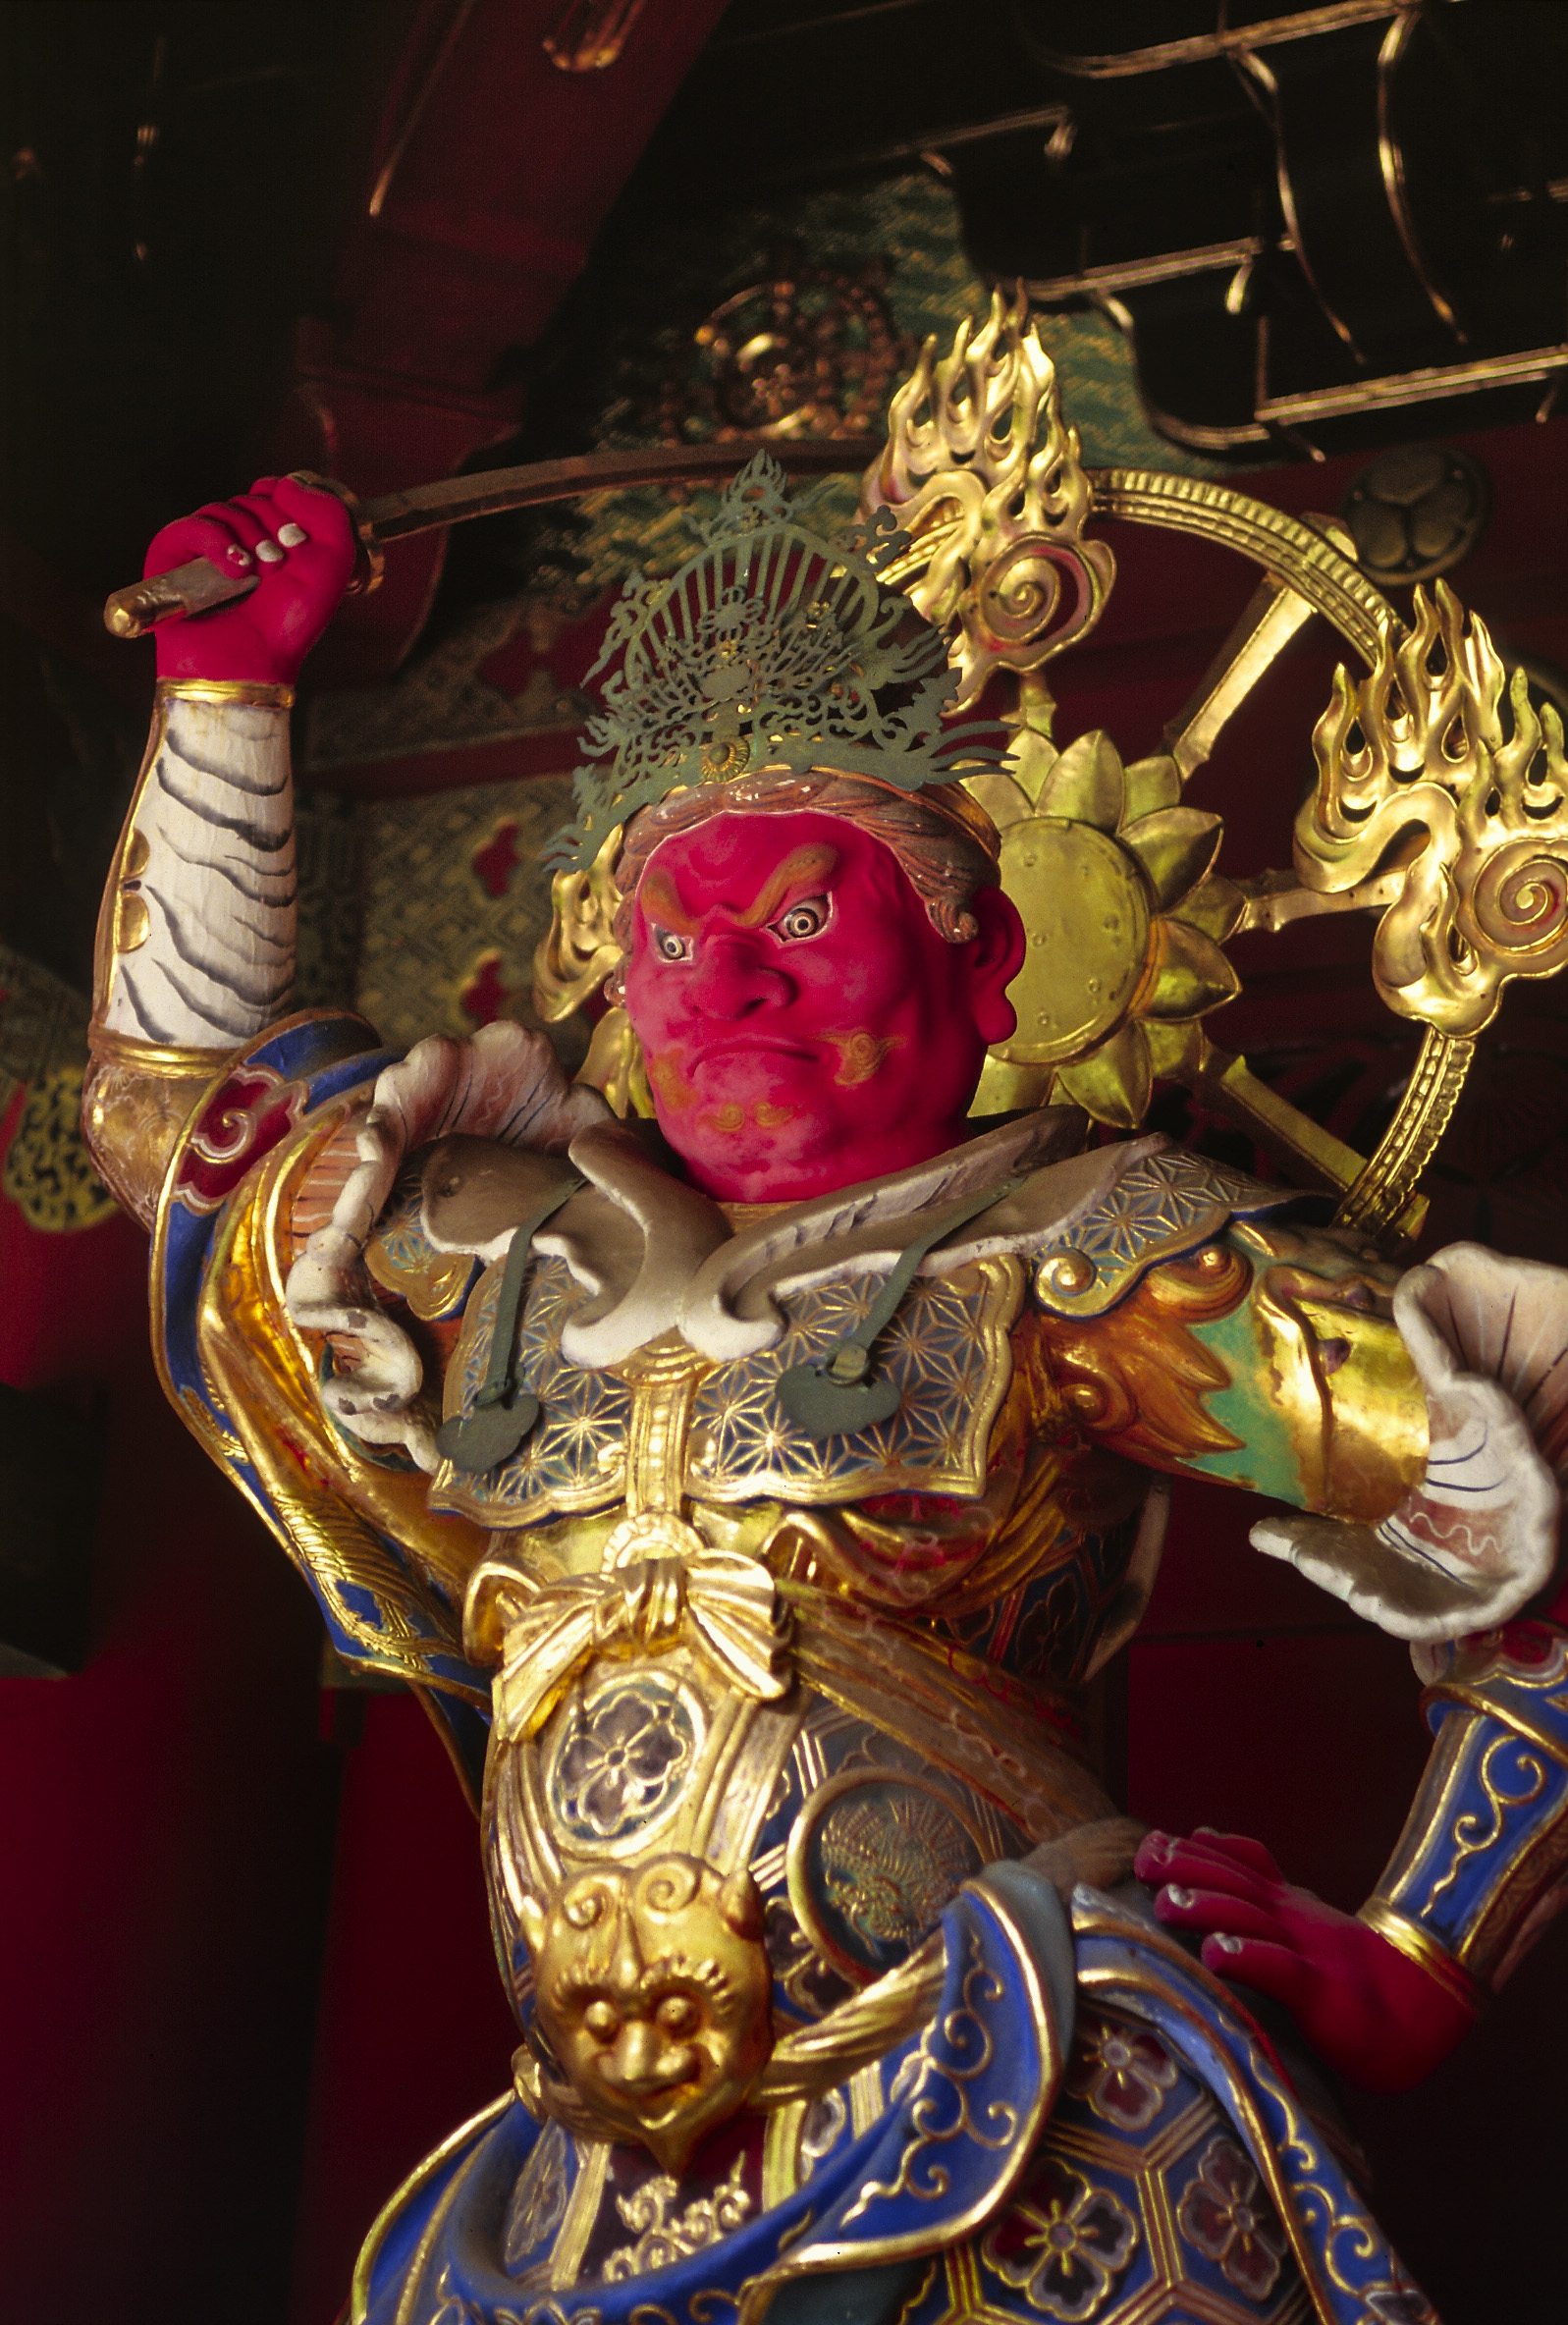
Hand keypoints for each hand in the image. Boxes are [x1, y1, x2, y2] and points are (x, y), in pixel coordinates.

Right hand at [145, 474, 356, 684]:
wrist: (252, 664)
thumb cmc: (288, 624)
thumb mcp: (332, 565)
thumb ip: (330, 514)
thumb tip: (286, 483)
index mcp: (274, 537)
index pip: (278, 491)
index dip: (290, 508)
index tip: (300, 544)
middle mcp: (239, 539)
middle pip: (253, 498)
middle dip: (273, 527)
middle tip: (280, 565)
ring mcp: (204, 546)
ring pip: (226, 508)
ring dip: (249, 538)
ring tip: (259, 573)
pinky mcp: (171, 555)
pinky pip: (194, 526)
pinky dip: (218, 544)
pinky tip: (236, 569)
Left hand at [1134, 1827, 1474, 2091]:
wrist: (1425, 2015)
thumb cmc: (1348, 1977)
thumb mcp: (1300, 1931)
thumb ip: (1257, 1895)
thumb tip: (1205, 1842)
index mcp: (1286, 1907)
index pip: (1241, 1865)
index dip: (1198, 1851)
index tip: (1152, 1843)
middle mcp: (1294, 1921)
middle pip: (1236, 1884)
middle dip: (1189, 1868)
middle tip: (1147, 1861)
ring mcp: (1310, 1954)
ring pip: (1252, 1920)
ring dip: (1207, 1908)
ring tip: (1167, 1903)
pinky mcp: (1324, 1996)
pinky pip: (1284, 1972)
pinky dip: (1250, 1958)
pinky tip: (1217, 1954)